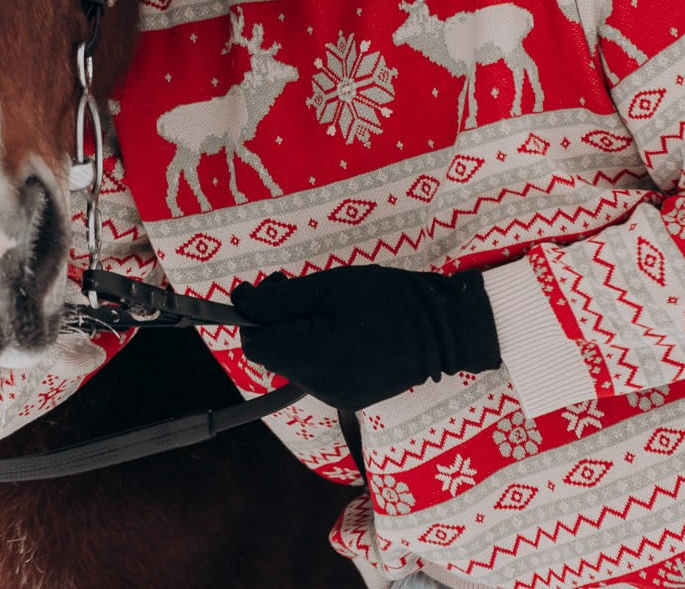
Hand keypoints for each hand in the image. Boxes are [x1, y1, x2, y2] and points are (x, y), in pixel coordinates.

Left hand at [231, 265, 502, 411]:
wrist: (444, 328)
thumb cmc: (390, 298)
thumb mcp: (331, 286)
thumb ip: (281, 299)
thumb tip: (240, 304)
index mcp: (315, 357)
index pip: (256, 344)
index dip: (254, 314)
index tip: (268, 288)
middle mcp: (321, 386)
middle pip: (273, 354)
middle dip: (277, 321)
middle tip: (297, 287)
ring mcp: (337, 396)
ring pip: (293, 363)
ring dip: (296, 334)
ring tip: (325, 305)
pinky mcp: (349, 397)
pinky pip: (315, 372)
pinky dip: (316, 349)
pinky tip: (339, 328)